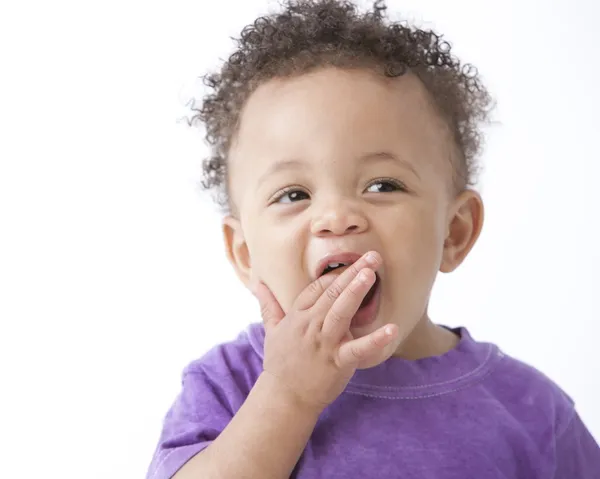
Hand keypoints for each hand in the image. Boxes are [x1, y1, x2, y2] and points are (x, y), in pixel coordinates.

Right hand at [252, 251, 397, 412]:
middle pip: (331, 293)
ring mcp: (323, 343)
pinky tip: (392, 329)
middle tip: (372, 256)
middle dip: (351, 273)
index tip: (352, 261)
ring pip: (340, 312)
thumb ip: (268, 304)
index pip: (317, 287)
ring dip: (355, 291)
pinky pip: (357, 349)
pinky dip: (375, 340)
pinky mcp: (336, 361)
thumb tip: (257, 284)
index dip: (335, 274)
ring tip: (370, 274)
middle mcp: (310, 325)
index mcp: (298, 316)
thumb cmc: (280, 362)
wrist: (284, 397)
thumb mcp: (271, 330)